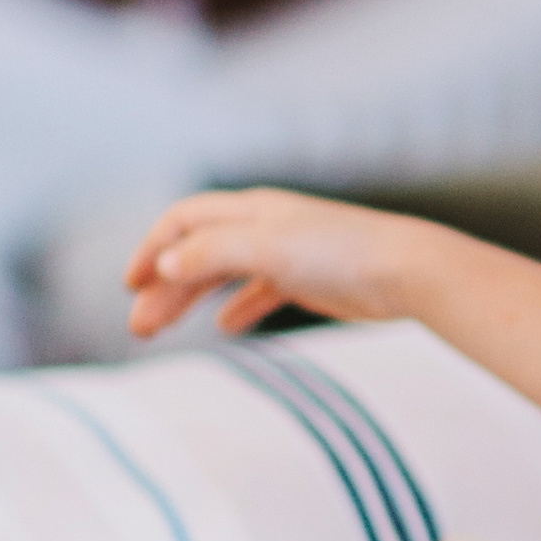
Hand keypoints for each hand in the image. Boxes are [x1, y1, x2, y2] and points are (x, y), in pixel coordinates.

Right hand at [124, 187, 418, 342]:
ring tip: (162, 330)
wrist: (408, 271)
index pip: (185, 220)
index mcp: (252, 210)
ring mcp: (289, 253)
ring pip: (225, 274)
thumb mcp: (267, 248)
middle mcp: (266, 226)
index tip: (131, 285)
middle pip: (199, 252)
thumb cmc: (341, 253)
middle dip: (165, 286)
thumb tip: (166, 264)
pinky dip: (239, 306)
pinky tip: (228, 327)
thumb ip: (213, 253)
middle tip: (138, 326)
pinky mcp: (312, 280)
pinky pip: (262, 291)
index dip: (154, 248)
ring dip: (190, 300)